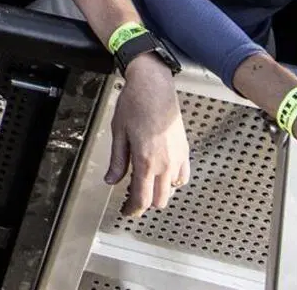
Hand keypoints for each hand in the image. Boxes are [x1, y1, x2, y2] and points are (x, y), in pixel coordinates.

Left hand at [106, 59, 190, 216]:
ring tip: (145, 184)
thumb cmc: (135, 104)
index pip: (142, 199)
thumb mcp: (119, 133)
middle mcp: (165, 163)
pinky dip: (173, 181)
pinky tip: (162, 174)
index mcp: (146, 161)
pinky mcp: (185, 149)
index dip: (133, 210)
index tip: (126, 211)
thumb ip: (117, 161)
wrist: (154, 85)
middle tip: (132, 198)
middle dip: (145, 203)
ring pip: (172, 190)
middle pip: (159, 200)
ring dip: (159, 192)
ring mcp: (178, 157)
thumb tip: (111, 180)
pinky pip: (183, 176)